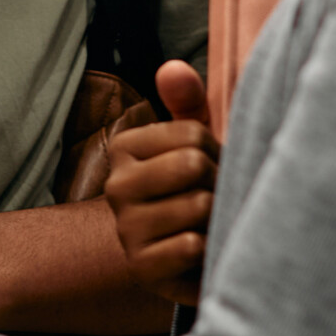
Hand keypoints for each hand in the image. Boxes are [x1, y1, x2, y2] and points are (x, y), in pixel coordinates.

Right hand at [105, 60, 220, 304]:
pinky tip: (202, 252)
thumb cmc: (194, 191)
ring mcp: (126, 229)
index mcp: (124, 148)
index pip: (193, 134)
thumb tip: (173, 67)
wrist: (184, 259)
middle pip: (194, 165)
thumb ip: (187, 103)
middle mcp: (116, 186)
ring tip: (209, 225)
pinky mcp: (143, 269)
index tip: (210, 170)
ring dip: (218, 218)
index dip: (217, 153)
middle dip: (219, 183)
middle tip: (214, 198)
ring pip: (198, 206)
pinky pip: (192, 246)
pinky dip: (209, 250)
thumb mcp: (192, 144)